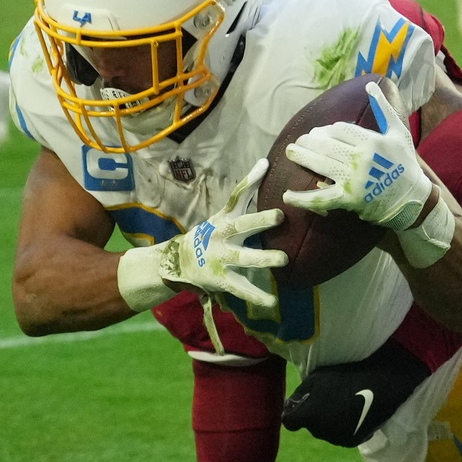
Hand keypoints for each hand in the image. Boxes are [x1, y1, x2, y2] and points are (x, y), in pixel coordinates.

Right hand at [155, 159, 286, 308]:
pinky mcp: (221, 279)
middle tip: (280, 215)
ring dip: (263, 258)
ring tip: (283, 259)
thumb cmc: (210, 235)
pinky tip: (271, 301)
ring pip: (244, 257)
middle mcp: (221, 235)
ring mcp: (221, 258)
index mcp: (224, 218)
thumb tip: (266, 161)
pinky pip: (241, 288)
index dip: (250, 180)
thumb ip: (246, 193)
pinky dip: (256, 296)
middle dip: (260, 220)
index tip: (265, 166)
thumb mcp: (223, 213)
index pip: (237, 195)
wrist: (178, 262)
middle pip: (242, 225)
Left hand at [282, 81, 431, 233]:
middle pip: (325, 145)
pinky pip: (321, 198)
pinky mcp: (348, 200)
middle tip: (300, 140)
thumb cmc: (405, 162)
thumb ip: (383, 108)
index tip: (323, 133)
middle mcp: (360, 159)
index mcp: (371, 141)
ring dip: (302, 157)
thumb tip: (370, 86)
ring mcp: (353, 180)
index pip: (339, 130)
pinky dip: (303, 199)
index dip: (328, 131)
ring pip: (320, 164)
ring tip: (290, 152)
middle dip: (309, 141)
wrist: (412, 197)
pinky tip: (287, 195)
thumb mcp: (398, 132)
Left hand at [282, 340, 431, 446]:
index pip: (289, 422)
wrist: (380, 384)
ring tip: (342, 405)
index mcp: (310, 416)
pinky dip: (342, 428)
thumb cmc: (346, 376)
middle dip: (314, 416)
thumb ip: (300, 395)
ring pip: (326, 432)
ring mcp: (338, 439)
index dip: (293, 413)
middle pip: (310, 427)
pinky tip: (352, 413)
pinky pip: (340, 436)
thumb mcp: (317, 378)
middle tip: (327, 399)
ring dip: (328, 423)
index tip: (300, 405)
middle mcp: (322, 432)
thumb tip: (291, 407)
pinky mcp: (352, 442)